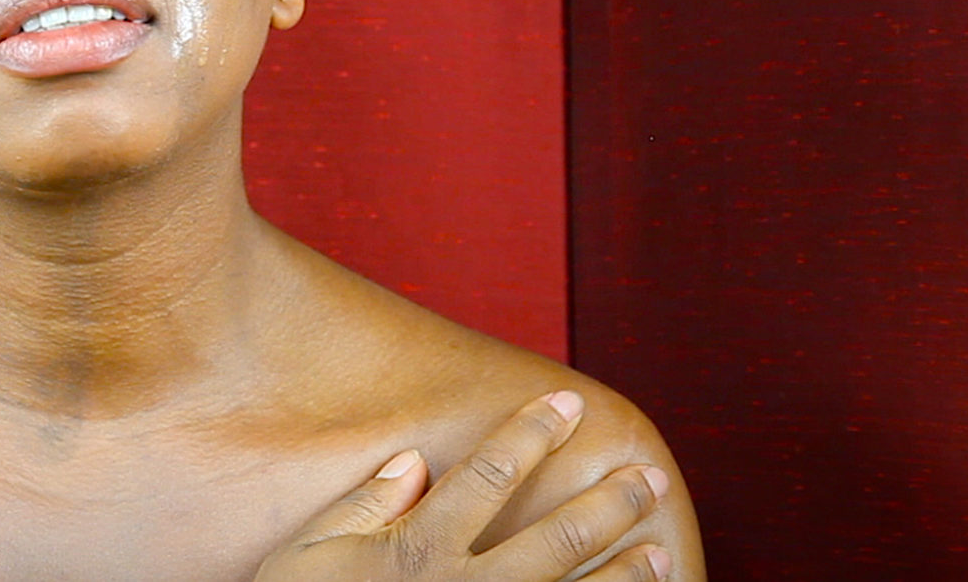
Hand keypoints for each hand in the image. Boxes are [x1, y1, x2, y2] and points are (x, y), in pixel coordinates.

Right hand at [254, 392, 673, 581]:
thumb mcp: (307, 552)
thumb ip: (362, 505)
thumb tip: (414, 461)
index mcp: (419, 546)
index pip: (490, 474)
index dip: (532, 433)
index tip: (567, 403)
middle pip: (556, 537)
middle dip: (608, 502)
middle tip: (647, 477)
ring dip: (625, 574)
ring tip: (660, 548)